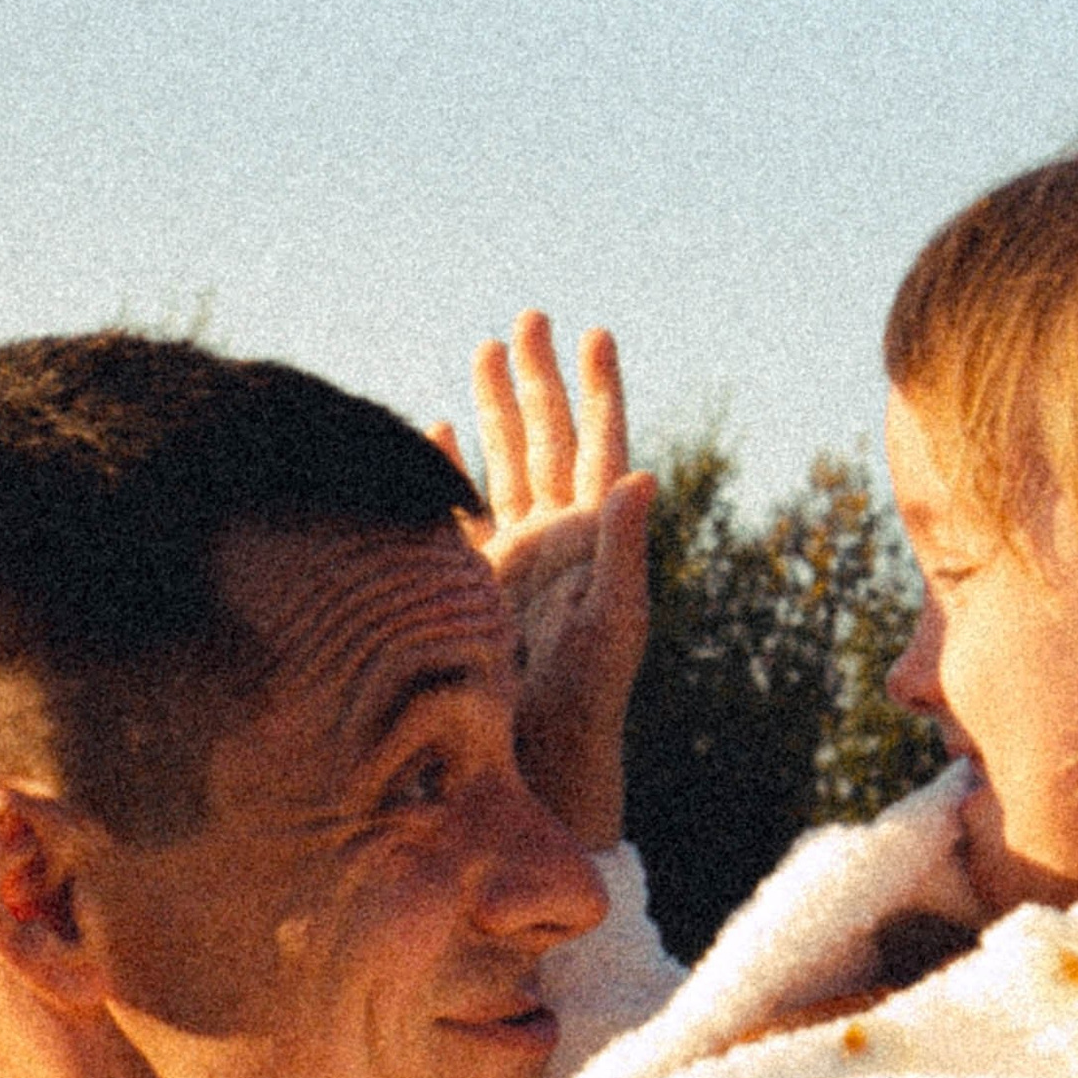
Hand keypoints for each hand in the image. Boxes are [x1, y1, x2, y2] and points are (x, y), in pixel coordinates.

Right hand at [445, 314, 653, 853]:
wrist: (538, 759)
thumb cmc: (586, 699)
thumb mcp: (613, 623)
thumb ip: (624, 549)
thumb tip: (644, 475)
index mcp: (591, 535)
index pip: (598, 445)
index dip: (597, 390)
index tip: (594, 334)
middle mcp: (553, 536)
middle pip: (546, 438)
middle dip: (536, 379)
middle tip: (529, 318)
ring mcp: (513, 555)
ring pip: (502, 461)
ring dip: (494, 409)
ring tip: (484, 349)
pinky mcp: (473, 580)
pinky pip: (457, 509)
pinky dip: (445, 467)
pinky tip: (433, 430)